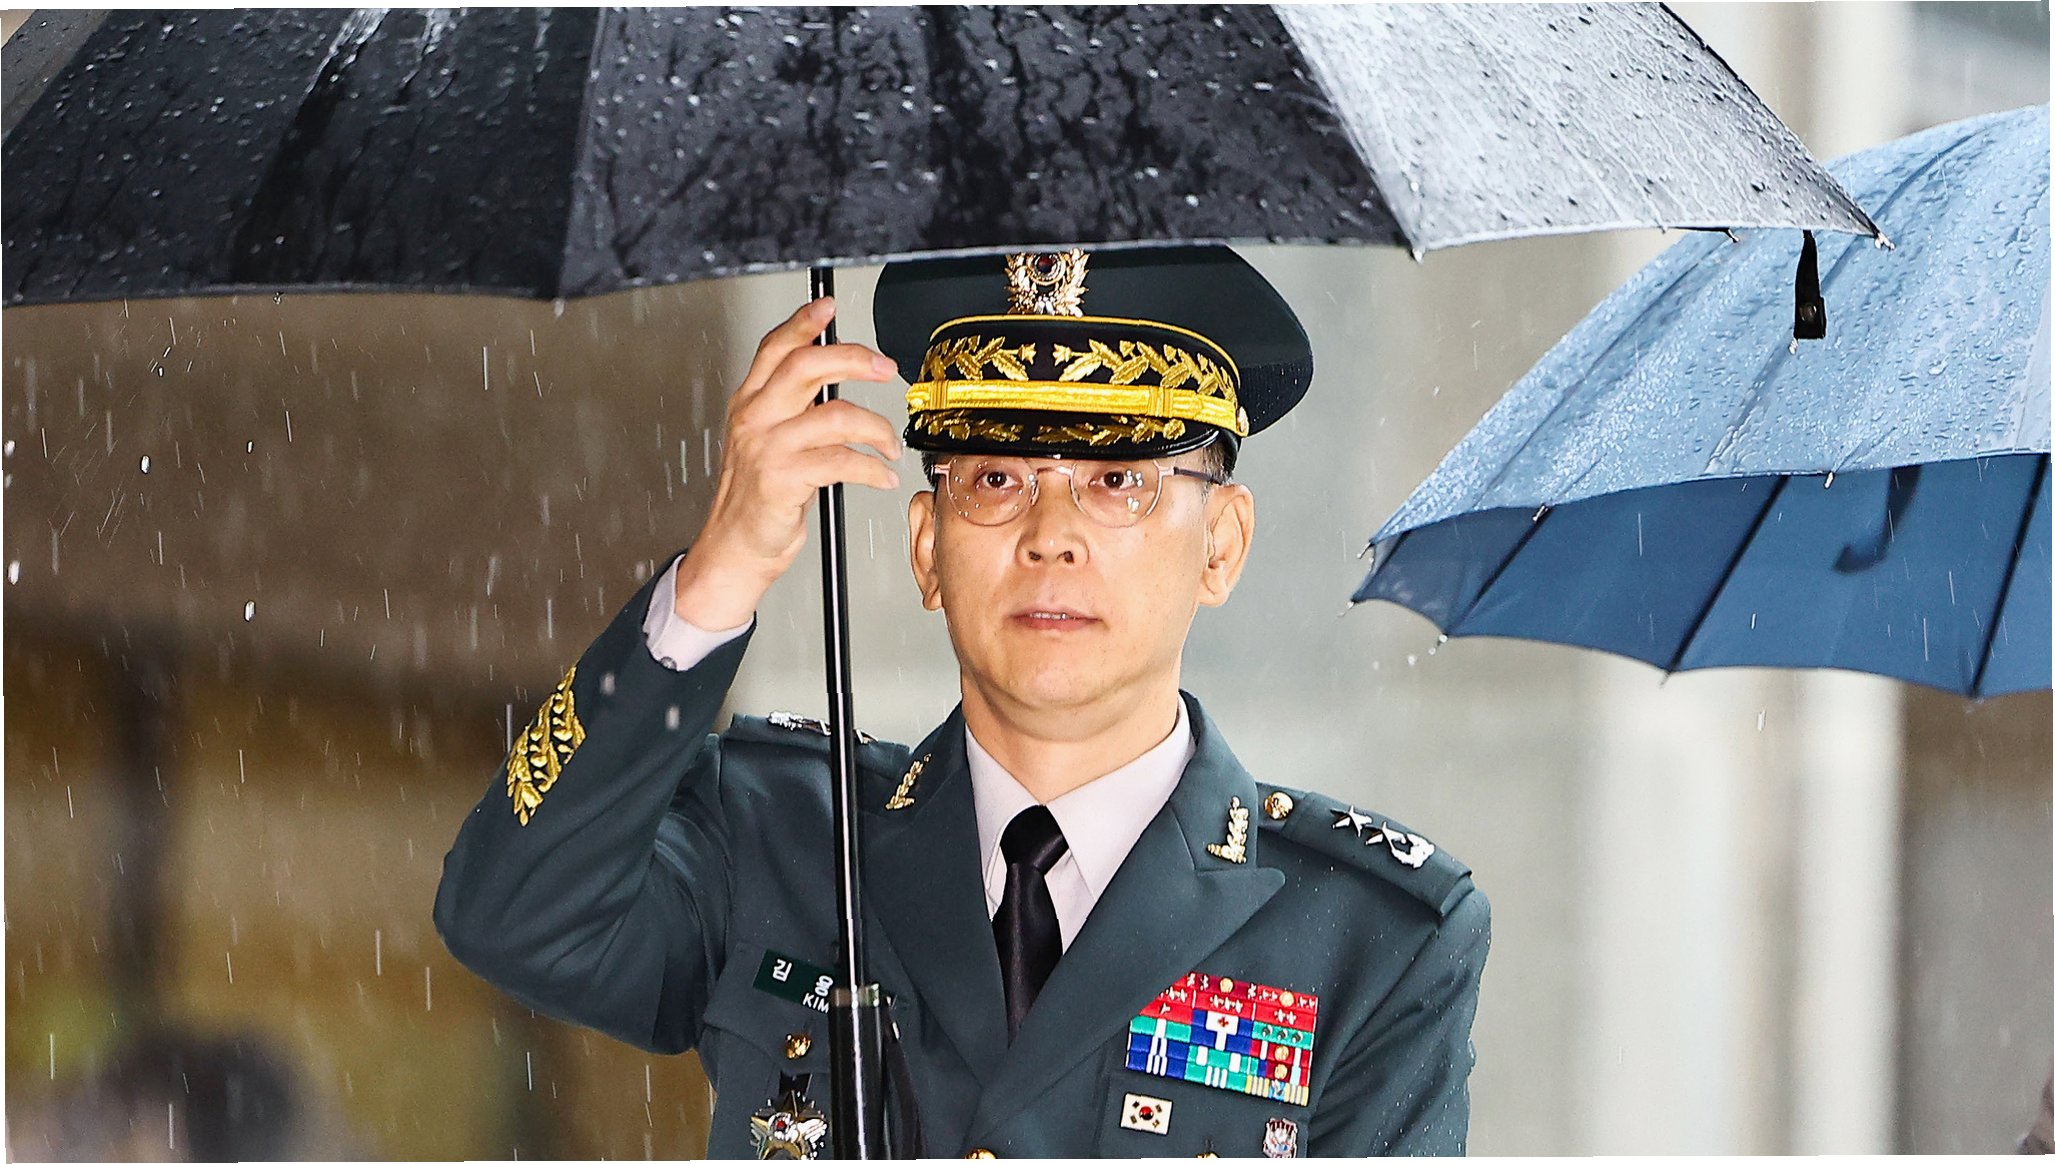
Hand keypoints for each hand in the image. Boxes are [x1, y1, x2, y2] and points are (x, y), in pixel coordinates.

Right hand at [672, 296, 903, 628]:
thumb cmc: (755, 496)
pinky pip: (841, 461)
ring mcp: (767, 449)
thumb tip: (830, 374)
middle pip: (806, 367)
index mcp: (749, 403)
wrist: (736, 547)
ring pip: (834, 415)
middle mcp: (755, 419)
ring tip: (889, 444)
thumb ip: (788, 405)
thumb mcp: (763, 439)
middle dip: (853, 359)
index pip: (775, 349)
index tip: (828, 307)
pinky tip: (881, 475)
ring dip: (876, 428)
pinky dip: (871, 468)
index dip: (803, 324)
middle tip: (884, 368)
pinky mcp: (782, 480)